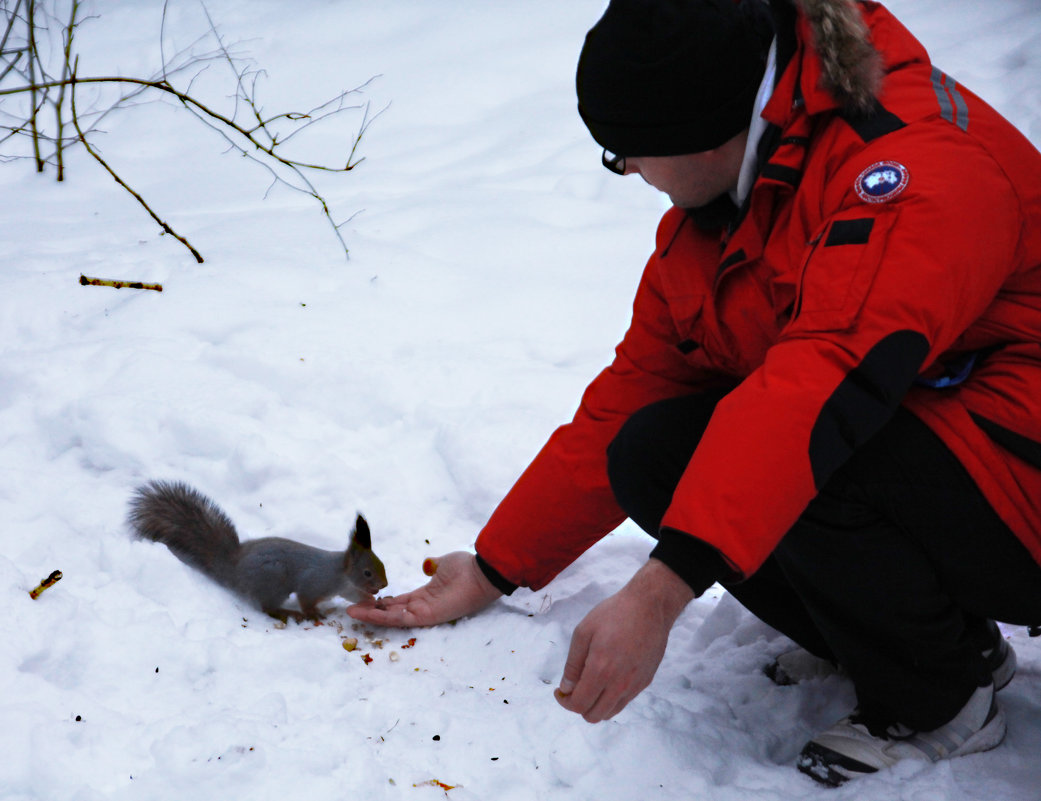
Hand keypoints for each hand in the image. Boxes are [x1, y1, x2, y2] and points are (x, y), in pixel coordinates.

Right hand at [346, 551, 501, 627]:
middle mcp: (423, 606)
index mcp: (426, 595)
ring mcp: (425, 613)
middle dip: (371, 611)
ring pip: (392, 618)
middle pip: (392, 613)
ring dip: (371, 615)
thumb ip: (433, 566)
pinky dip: (383, 617)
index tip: (366, 598)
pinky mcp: (427, 616)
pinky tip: (366, 612)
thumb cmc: (466, 568)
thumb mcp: (444, 564)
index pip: (400, 602)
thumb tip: (427, 565)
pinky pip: (400, 619)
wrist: (482, 573)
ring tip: (351, 612)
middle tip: (351, 610)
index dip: (383, 602)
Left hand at [555, 559, 692, 722]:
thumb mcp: (584, 632)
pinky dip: (611, 699)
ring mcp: (635, 685)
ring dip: (595, 705)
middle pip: (594, 715)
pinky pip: (624, 702)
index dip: (565, 702)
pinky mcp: (645, 681)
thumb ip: (573, 664)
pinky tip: (607, 678)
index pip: (579, 704)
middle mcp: (619, 684)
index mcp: (601, 670)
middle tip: (573, 689)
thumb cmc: (614, 614)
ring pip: (610, 712)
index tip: (560, 691)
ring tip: (590, 684)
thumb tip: (566, 688)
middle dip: (578, 706)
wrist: (650, 606)